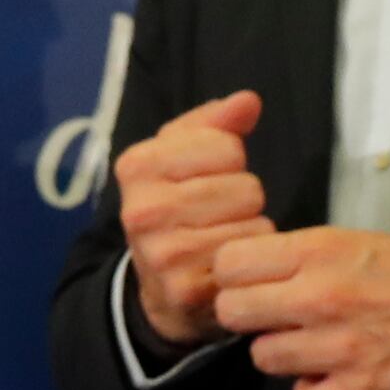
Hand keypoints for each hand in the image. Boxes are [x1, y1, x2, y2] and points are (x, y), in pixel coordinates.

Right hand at [111, 88, 274, 345]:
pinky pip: (249, 257)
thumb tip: (248, 101)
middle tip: (220, 213)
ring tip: (224, 235)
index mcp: (137, 165)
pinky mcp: (185, 289)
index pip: (225, 145)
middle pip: (245, 187)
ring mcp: (163, 253)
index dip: (229, 159)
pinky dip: (249, 257)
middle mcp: (142, 210)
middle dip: (243, 197)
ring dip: (249, 228)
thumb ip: (215, 123)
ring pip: (252, 223)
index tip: (209, 175)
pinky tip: (227, 263)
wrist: (157, 285)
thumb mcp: (182, 155)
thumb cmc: (175, 205)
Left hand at [208, 230, 389, 389]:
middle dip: (251, 318)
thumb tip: (274, 276)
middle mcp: (320, 296)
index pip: (231, 264)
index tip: (256, 284)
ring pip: (265, 359)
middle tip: (281, 320)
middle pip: (234, 313)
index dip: (238, 277)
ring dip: (286, 357)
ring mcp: (339, 347)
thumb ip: (318, 260)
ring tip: (318, 350)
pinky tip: (339, 383)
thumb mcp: (373, 243)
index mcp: (323, 250)